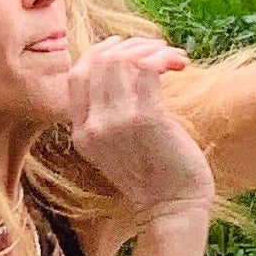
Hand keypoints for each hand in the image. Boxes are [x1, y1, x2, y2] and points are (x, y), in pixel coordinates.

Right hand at [67, 35, 215, 224]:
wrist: (172, 210)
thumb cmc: (157, 179)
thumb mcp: (118, 148)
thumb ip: (110, 116)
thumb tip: (125, 70)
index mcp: (81, 133)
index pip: (76, 75)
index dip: (98, 52)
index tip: (123, 46)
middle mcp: (93, 126)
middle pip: (99, 61)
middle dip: (131, 45)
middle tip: (157, 49)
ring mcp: (116, 122)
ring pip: (123, 60)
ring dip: (151, 48)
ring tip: (173, 56)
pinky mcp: (145, 118)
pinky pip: (147, 68)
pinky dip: (164, 57)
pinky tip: (179, 64)